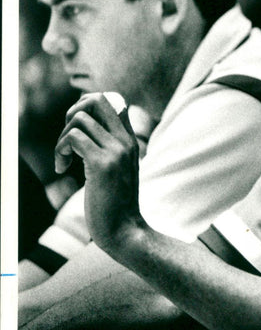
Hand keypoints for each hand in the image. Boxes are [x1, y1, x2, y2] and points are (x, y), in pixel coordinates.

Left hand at [55, 93, 142, 249]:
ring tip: (64, 158)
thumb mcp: (117, 170)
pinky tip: (63, 168)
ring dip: (62, 137)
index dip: (87, 107)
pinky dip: (60, 149)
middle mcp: (126, 140)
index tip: (77, 132)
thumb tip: (85, 132)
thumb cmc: (115, 204)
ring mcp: (116, 151)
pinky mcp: (102, 164)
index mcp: (130, 140)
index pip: (112, 100)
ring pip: (79, 119)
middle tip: (68, 138)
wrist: (124, 230)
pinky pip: (73, 138)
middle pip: (97, 99)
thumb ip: (109, 149)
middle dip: (73, 112)